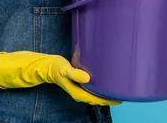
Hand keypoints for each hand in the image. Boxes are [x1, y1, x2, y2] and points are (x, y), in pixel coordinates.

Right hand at [0, 51, 120, 105]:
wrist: (43, 67)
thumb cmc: (53, 68)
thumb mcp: (63, 69)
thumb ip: (75, 74)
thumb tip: (88, 78)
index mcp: (78, 92)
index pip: (97, 99)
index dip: (109, 99)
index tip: (121, 97)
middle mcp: (80, 92)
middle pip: (99, 98)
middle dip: (110, 96)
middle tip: (123, 90)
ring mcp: (80, 88)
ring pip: (96, 94)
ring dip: (105, 92)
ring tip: (116, 87)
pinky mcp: (79, 83)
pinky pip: (92, 88)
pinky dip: (100, 86)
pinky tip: (104, 81)